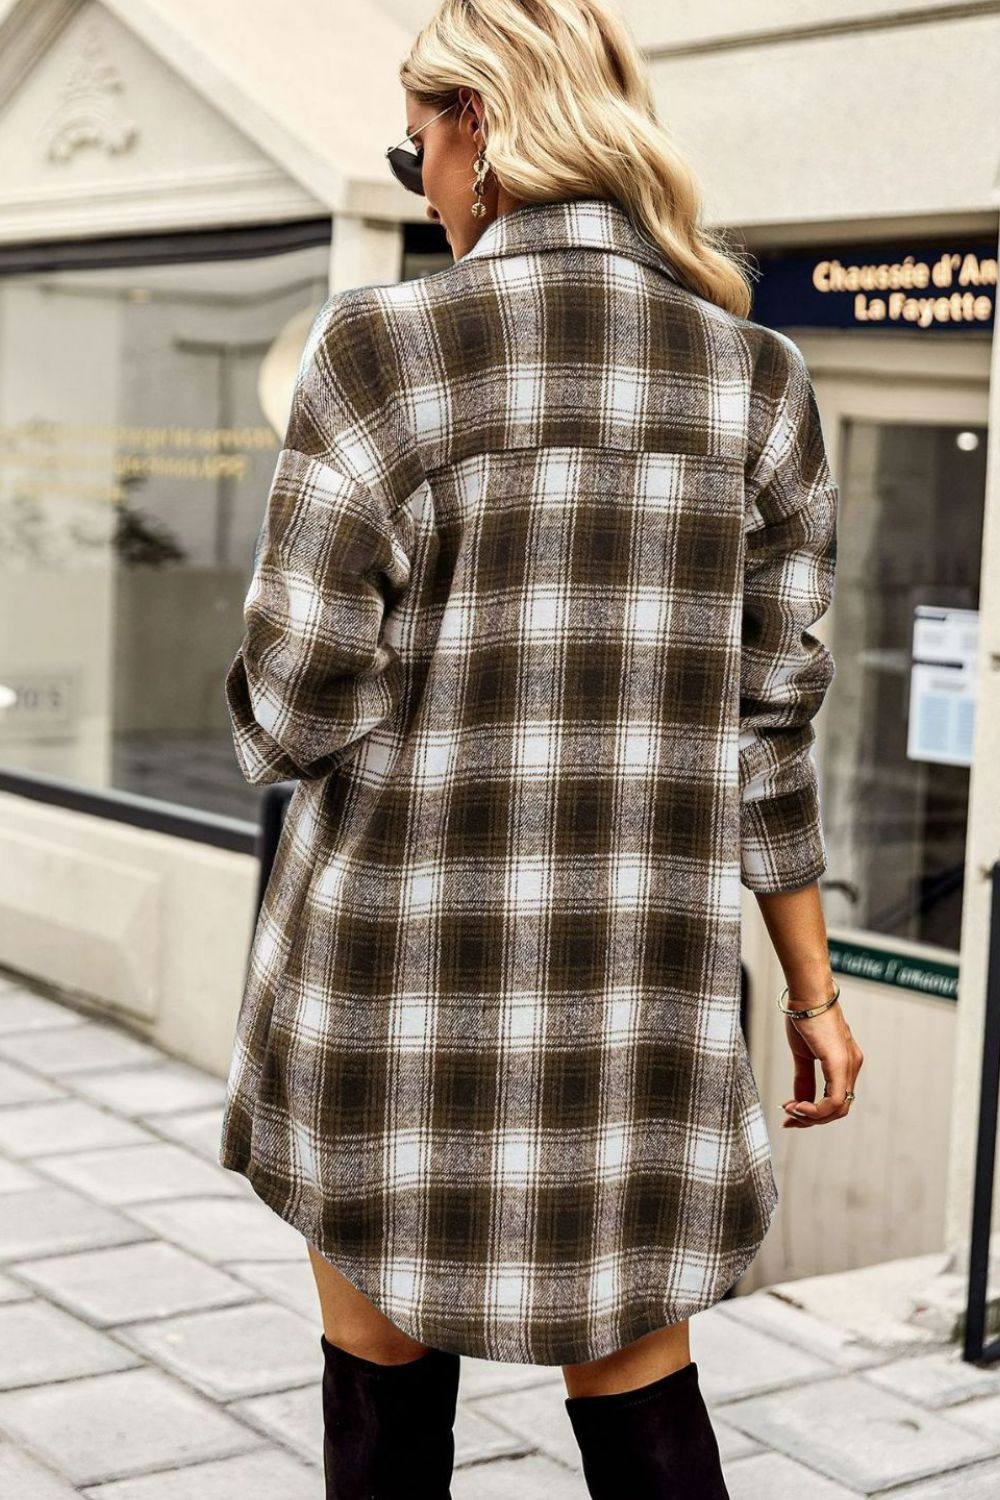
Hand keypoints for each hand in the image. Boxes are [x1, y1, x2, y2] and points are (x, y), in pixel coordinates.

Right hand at [780, 991, 862, 1127]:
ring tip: (790, 1111)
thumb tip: (798, 1100)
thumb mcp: (802, 1054)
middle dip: (812, 1120)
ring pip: (839, 1109)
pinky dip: (816, 1110)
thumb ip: (803, 1079)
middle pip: (839, 1109)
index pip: (836, 1100)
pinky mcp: (840, 1064)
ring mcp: (849, 1066)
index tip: (790, 1113)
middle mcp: (852, 1066)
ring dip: (812, 1117)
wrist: (807, 993)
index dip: (814, 1113)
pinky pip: (835, 1100)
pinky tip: (797, 1106)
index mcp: (845, 1063)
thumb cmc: (804, 1016)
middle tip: (788, 1119)